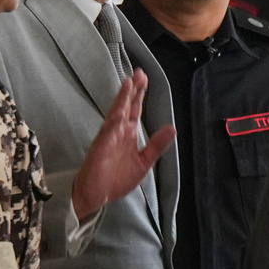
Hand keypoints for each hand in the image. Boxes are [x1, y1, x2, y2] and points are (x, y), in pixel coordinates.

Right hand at [72, 68, 176, 221]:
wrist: (96, 196)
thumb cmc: (116, 179)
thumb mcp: (144, 162)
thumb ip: (157, 145)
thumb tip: (172, 128)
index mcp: (128, 134)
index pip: (135, 109)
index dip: (139, 94)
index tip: (144, 79)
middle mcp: (118, 132)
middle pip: (126, 106)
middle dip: (132, 90)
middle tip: (139, 73)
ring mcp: (109, 138)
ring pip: (116, 113)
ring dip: (122, 99)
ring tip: (129, 83)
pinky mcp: (101, 148)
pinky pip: (108, 132)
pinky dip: (114, 120)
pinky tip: (120, 111)